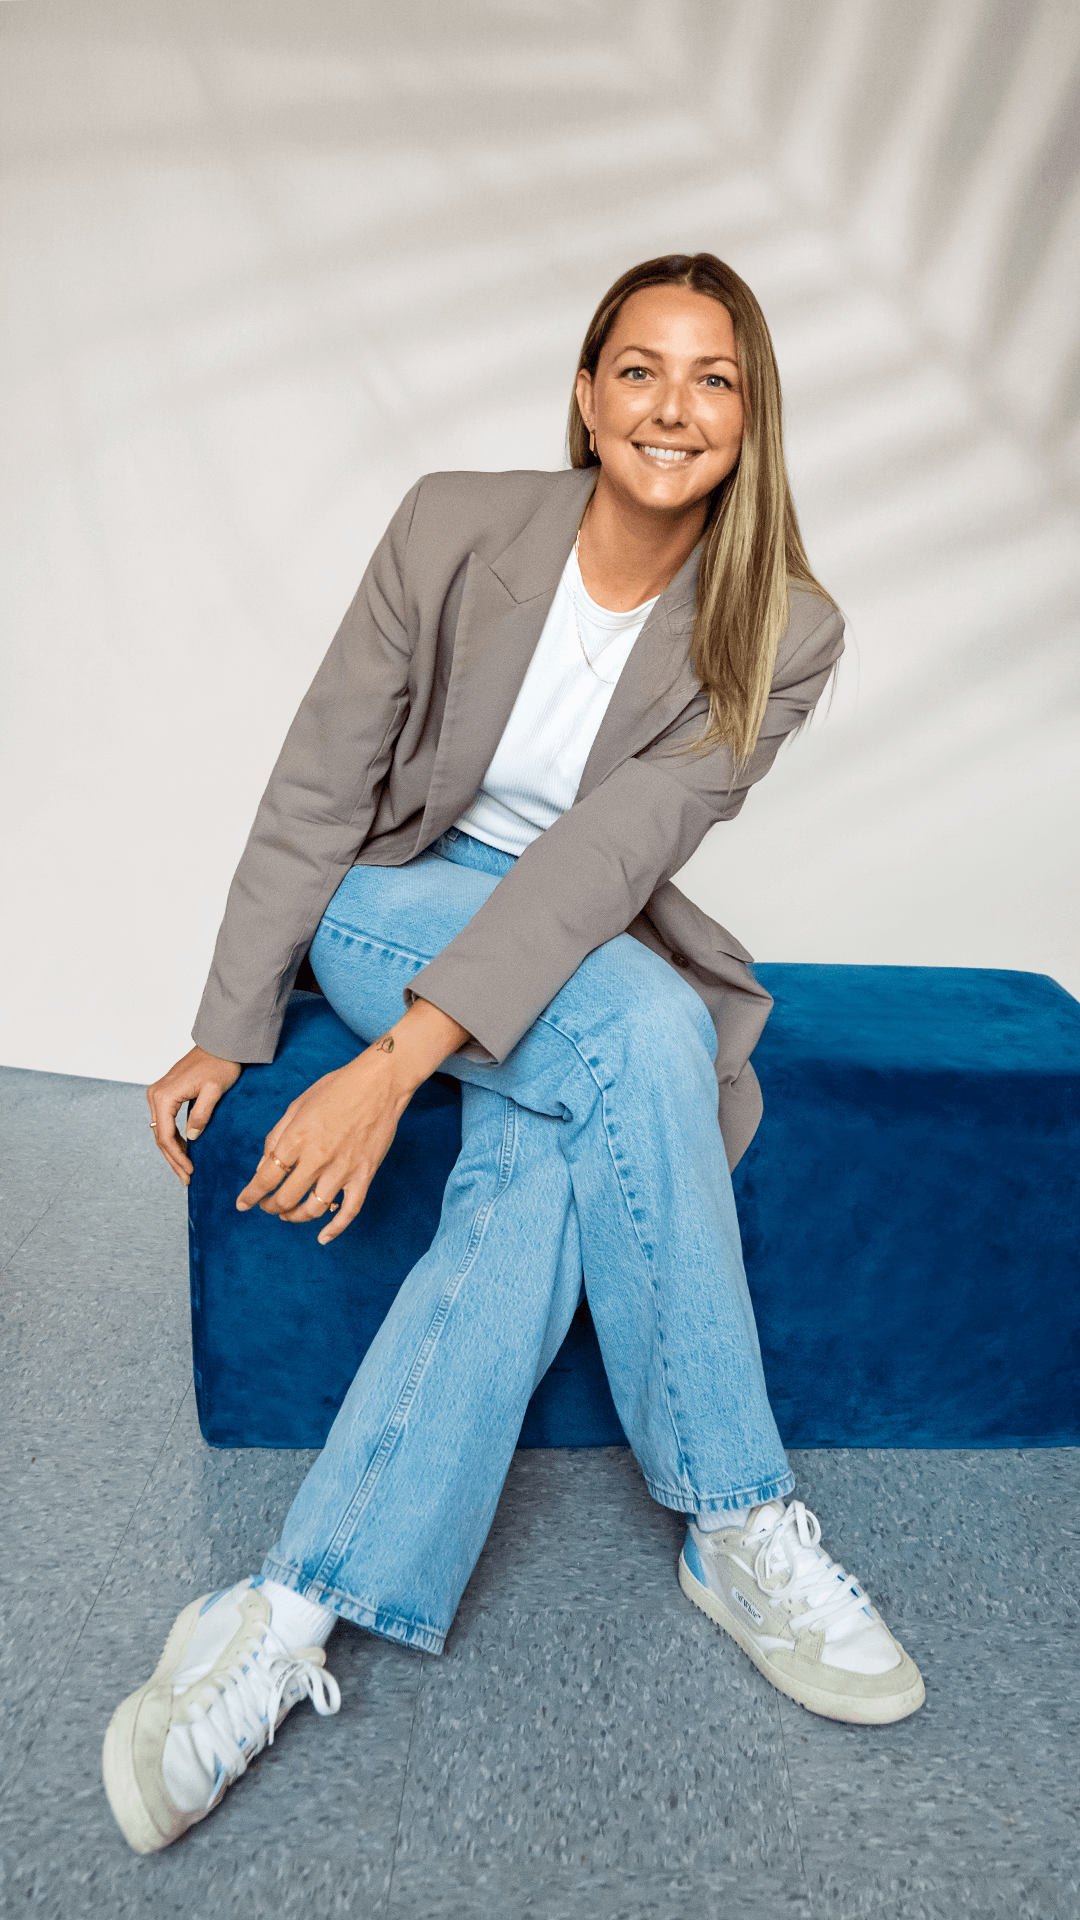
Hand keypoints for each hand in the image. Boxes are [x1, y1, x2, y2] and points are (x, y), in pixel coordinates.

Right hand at [147, 1046, 242, 1183]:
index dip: (178, 1157)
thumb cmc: (220, 1064)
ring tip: (185, 1172)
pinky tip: (184, 1152)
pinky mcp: (165, 1094)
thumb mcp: (214, 1091)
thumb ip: (202, 1115)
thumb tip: (192, 1138)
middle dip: (173, 1160)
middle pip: (160, 1137)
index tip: (190, 1172)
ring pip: (161, 1132)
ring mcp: (158, 1094)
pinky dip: (173, 1139)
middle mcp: (155, 1094)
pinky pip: (165, 1122)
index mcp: (164, 1095)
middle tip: (186, 1179)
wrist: (221, 1044)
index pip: (166, 1136)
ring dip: (172, 1152)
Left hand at [236, 998, 467, 1245]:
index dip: (251, 1195)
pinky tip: (323, 1237)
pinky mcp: (364, 1175)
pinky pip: (349, 1211)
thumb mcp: (297, 1105)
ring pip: (313, 1209)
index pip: (266, 1177)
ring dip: (296, 1217)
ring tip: (289, 1215)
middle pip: (286, 1198)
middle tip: (268, 1206)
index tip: (243, 1204)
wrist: (380, 1083)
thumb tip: (264, 1166)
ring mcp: (343, 1169)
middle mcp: (317, 1157)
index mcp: (297, 1138)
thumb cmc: (336, 1088)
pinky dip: (335, 1229)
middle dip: (271, 1207)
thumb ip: (277, 1136)